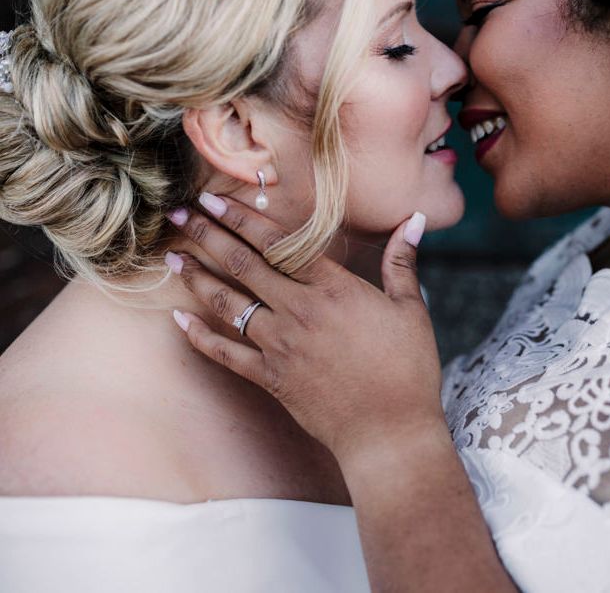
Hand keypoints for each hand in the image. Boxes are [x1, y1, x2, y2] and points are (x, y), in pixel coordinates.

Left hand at [166, 195, 444, 464]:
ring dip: (197, 279)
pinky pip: (225, 355)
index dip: (241, 218)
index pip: (277, 243)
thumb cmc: (407, 369)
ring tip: (172, 259)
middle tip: (179, 216)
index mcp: (332, 289)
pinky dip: (199, 338)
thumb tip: (414, 220)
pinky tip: (177, 321)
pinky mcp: (271, 378)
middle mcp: (298, 311)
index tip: (213, 199)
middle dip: (207, 236)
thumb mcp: (411, 309)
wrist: (389, 433)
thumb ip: (402, 262)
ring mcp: (280, 346)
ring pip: (227, 304)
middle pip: (243, 265)